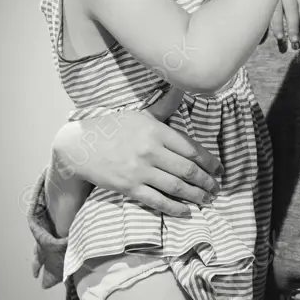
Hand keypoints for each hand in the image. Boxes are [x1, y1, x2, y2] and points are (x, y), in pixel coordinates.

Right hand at [54, 111, 223, 217]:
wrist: (80, 146)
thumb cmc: (112, 128)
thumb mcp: (140, 114)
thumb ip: (164, 106)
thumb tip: (181, 87)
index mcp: (156, 130)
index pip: (192, 149)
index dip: (210, 161)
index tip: (219, 169)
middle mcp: (151, 150)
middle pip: (188, 170)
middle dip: (207, 181)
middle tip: (217, 188)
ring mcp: (140, 170)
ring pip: (176, 187)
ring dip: (196, 195)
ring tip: (207, 199)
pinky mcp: (129, 187)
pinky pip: (157, 201)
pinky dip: (175, 208)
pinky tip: (187, 212)